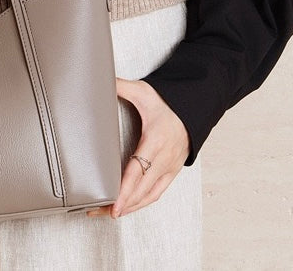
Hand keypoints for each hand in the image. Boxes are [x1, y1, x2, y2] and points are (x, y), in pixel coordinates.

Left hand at [87, 77, 189, 218]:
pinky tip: (129, 207)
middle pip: (141, 190)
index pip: (137, 171)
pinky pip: (157, 192)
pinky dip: (142, 202)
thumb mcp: (144, 91)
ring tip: (109, 213)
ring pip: (149, 196)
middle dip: (121, 204)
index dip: (125, 191)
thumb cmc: (168, 102)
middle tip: (99, 211)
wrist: (194, 108)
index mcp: (155, 141)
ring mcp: (170, 167)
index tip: (114, 205)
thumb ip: (121, 87)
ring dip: (130, 207)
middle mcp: (164, 158)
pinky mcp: (172, 171)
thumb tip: (102, 80)